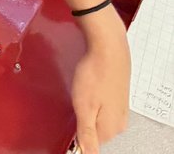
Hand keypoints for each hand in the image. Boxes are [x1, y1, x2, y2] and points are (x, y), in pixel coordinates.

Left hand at [71, 8, 130, 153]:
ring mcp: (120, 108)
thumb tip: (88, 153)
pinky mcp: (117, 94)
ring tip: (82, 89)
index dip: (77, 134)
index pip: (91, 144)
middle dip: (82, 119)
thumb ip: (86, 133)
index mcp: (111, 129)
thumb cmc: (95, 73)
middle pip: (95, 130)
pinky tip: (89, 85)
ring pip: (98, 116)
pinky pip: (102, 104)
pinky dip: (93, 97)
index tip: (70, 118)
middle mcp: (119, 122)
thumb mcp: (84, 107)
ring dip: (87, 107)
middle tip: (75, 100)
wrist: (108, 46)